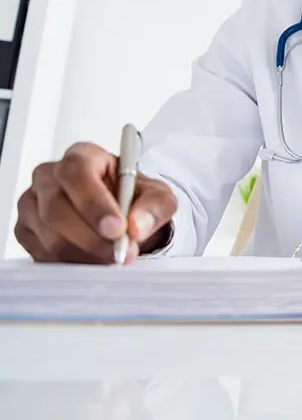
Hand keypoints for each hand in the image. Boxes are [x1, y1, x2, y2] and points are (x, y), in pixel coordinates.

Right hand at [14, 142, 177, 263]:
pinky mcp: (26, 230)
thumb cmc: (132, 196)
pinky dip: (71, 263)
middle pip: (56, 208)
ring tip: (112, 259)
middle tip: (118, 253)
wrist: (120, 212)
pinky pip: (42, 254)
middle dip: (91, 238)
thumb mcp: (157, 195)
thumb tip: (136, 226)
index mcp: (82, 156)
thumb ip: (154, 206)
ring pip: (49, 236)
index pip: (77, 173)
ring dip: (84, 255)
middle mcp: (50, 176)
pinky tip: (93, 261)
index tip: (117, 228)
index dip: (94, 203)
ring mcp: (33, 204)